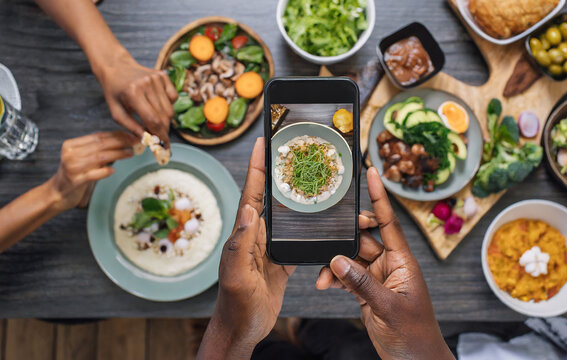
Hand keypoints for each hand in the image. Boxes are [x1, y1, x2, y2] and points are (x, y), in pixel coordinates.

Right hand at [49, 131, 135, 210]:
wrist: (58, 193)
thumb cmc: (74, 174)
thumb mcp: (83, 158)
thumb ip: (98, 150)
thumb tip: (122, 141)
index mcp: (71, 145)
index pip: (97, 136)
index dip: (116, 135)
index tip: (130, 134)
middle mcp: (71, 154)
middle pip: (100, 145)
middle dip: (121, 142)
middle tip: (135, 141)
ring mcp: (73, 167)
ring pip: (100, 157)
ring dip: (118, 154)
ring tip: (130, 153)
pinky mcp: (76, 180)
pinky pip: (94, 174)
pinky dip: (105, 171)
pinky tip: (113, 170)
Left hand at [96, 51, 177, 147]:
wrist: (116, 67)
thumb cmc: (115, 92)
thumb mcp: (116, 112)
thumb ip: (131, 127)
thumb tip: (147, 140)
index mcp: (133, 93)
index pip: (153, 120)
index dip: (159, 135)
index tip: (163, 146)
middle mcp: (147, 84)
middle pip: (164, 116)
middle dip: (163, 130)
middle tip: (160, 137)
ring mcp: (157, 78)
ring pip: (170, 109)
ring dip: (165, 119)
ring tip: (154, 119)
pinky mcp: (163, 75)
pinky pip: (173, 97)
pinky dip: (168, 105)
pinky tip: (157, 104)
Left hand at [198, 138, 294, 359]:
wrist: (242, 330)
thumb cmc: (235, 305)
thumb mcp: (237, 274)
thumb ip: (241, 242)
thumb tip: (249, 207)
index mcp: (244, 233)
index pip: (252, 192)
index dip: (257, 166)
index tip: (263, 141)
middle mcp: (256, 235)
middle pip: (270, 197)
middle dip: (280, 173)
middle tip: (294, 151)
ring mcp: (269, 247)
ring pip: (286, 216)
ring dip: (297, 198)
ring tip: (312, 178)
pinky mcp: (282, 261)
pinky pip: (297, 239)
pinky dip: (308, 227)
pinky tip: (320, 219)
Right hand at [316, 167, 453, 359]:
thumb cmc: (413, 336)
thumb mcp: (388, 308)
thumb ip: (361, 283)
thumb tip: (337, 260)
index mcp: (403, 261)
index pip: (389, 222)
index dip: (380, 197)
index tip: (371, 172)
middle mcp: (389, 264)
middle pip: (363, 239)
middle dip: (343, 238)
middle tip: (327, 236)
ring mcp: (376, 278)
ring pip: (350, 259)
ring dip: (334, 265)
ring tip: (321, 277)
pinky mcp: (366, 292)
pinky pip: (345, 277)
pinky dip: (333, 279)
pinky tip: (323, 284)